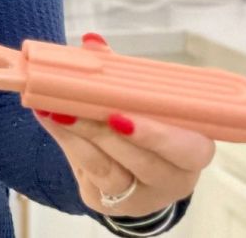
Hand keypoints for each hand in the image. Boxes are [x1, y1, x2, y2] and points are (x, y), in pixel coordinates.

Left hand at [34, 33, 215, 216]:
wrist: (132, 173)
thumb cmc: (144, 127)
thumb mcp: (140, 100)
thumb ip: (120, 74)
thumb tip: (92, 42)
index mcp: (194, 149)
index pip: (188, 148)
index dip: (155, 134)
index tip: (120, 114)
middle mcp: (174, 179)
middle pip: (143, 161)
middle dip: (104, 133)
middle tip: (72, 108)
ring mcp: (142, 196)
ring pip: (110, 170)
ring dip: (78, 135)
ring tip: (53, 110)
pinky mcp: (110, 203)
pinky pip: (89, 174)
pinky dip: (68, 143)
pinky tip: (51, 120)